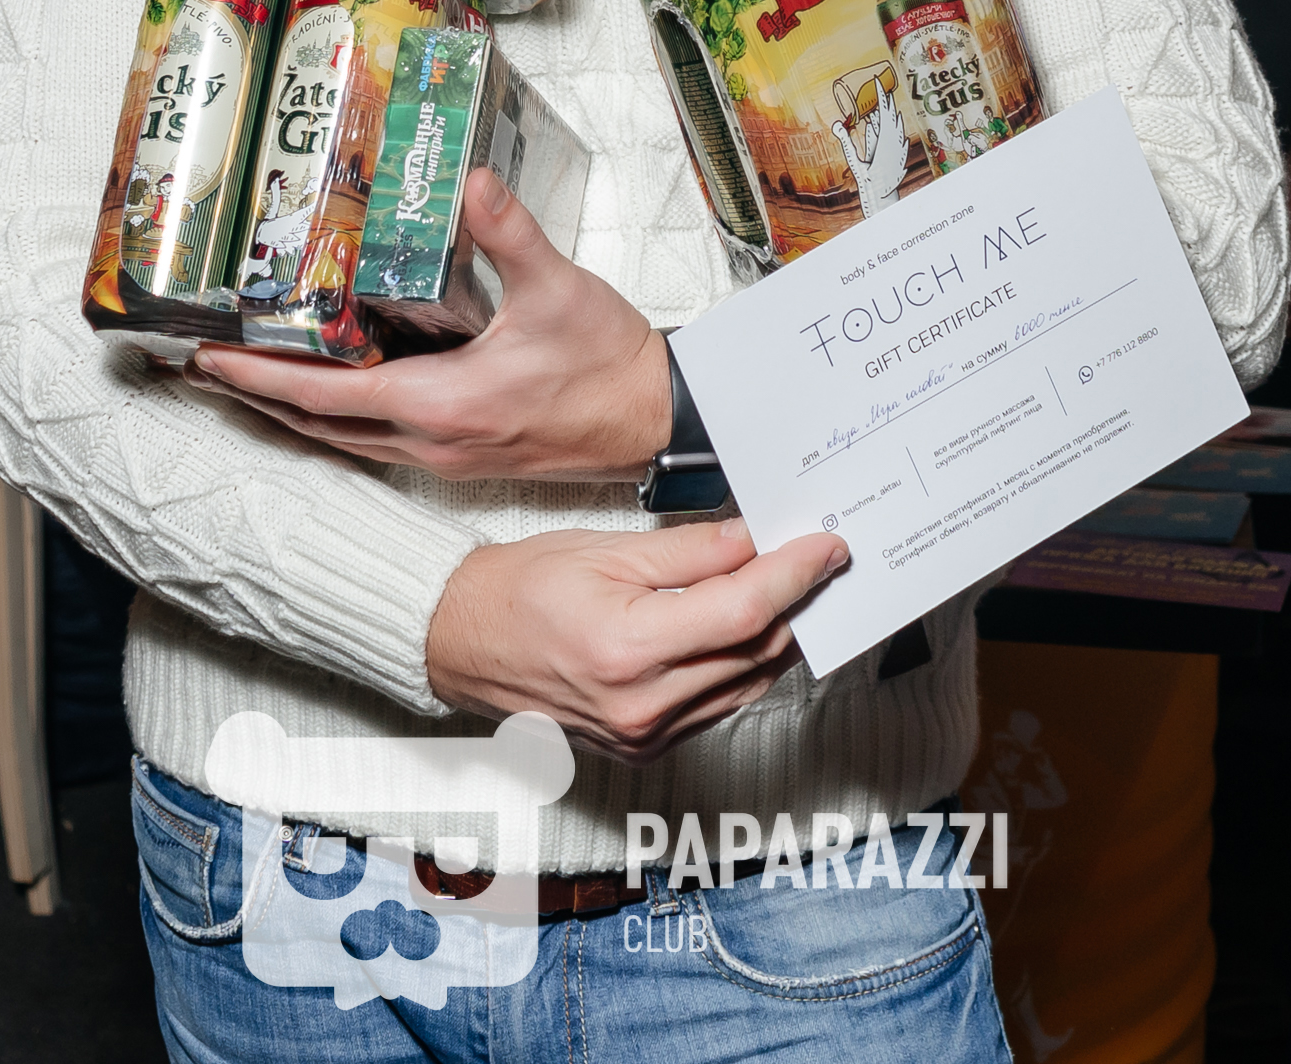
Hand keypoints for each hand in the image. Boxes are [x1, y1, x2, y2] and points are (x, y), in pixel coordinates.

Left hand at [191, 170, 671, 479]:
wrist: (656, 420)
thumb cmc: (608, 363)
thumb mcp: (558, 288)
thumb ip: (508, 232)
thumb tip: (470, 179)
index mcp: (439, 404)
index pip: (325, 394)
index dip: (262, 377)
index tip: (213, 360)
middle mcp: (429, 440)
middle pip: (318, 425)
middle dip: (259, 396)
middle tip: (208, 365)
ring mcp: (445, 455)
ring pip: (344, 439)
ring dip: (294, 410)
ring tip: (252, 377)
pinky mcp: (462, 454)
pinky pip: (377, 440)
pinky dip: (338, 417)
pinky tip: (335, 388)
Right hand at [426, 520, 848, 762]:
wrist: (463, 645)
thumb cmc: (522, 590)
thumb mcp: (606, 552)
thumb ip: (689, 551)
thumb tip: (754, 540)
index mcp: (628, 649)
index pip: (743, 612)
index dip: (795, 577)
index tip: (827, 548)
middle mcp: (642, 705)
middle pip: (756, 652)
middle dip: (796, 602)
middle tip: (818, 559)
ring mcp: (645, 736)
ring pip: (748, 684)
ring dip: (777, 636)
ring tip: (792, 590)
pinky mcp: (645, 749)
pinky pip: (721, 706)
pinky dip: (744, 666)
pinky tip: (748, 630)